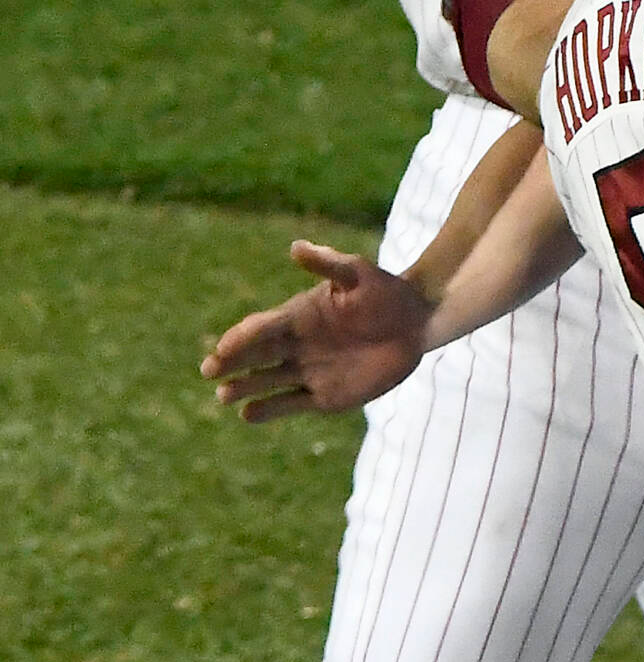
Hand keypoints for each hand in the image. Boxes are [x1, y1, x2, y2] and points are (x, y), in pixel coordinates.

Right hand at [202, 241, 435, 420]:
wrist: (417, 321)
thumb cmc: (385, 292)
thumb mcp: (359, 273)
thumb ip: (327, 263)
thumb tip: (295, 247)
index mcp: (298, 316)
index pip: (262, 327)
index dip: (241, 337)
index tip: (223, 347)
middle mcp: (297, 345)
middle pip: (256, 356)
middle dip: (231, 363)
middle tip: (210, 370)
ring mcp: (309, 371)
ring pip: (267, 382)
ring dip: (244, 388)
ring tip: (224, 395)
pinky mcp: (326, 395)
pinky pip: (291, 404)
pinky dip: (269, 410)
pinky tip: (249, 414)